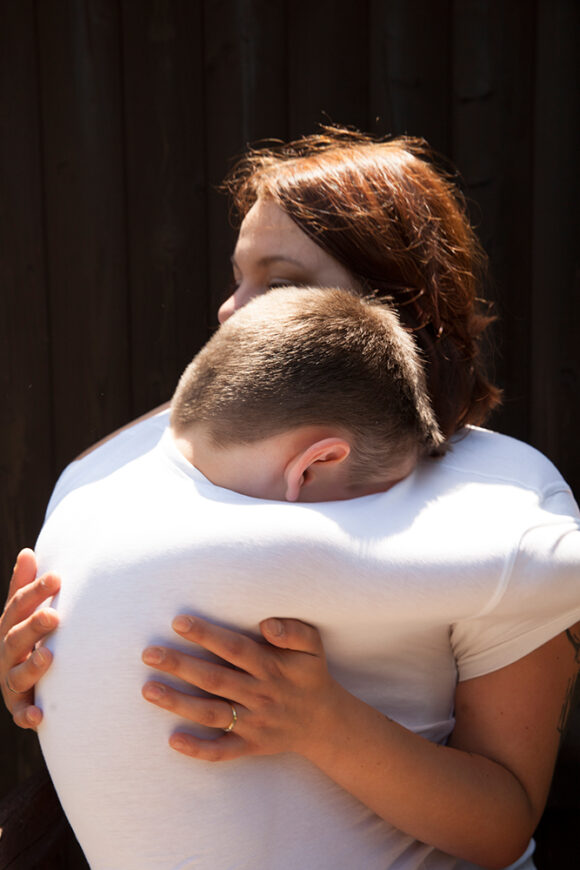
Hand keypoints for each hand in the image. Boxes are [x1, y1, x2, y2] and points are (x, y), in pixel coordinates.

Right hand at [1, 549, 59, 728]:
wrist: (25, 679)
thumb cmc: (30, 636)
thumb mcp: (25, 612)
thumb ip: (26, 586)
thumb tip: (28, 552)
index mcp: (9, 626)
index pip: (19, 606)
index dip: (35, 591)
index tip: (57, 578)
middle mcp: (6, 653)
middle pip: (15, 639)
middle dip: (33, 627)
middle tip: (54, 616)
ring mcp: (10, 680)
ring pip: (16, 676)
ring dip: (31, 667)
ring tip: (49, 655)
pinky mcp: (19, 706)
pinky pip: (21, 713)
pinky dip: (28, 715)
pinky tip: (39, 716)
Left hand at [142, 615, 339, 760]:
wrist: (324, 723)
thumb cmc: (310, 676)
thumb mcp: (313, 647)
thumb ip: (294, 631)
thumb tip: (266, 624)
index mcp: (272, 667)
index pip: (235, 648)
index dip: (207, 635)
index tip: (178, 622)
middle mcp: (260, 695)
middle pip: (215, 679)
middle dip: (180, 665)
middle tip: (149, 653)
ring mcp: (254, 724)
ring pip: (212, 714)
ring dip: (179, 703)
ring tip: (148, 689)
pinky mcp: (251, 746)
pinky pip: (223, 752)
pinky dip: (199, 749)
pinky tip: (173, 741)